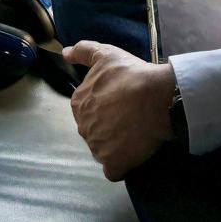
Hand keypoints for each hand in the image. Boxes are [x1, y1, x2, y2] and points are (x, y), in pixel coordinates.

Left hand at [63, 40, 176, 181]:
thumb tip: (64, 53)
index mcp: (78, 103)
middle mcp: (83, 127)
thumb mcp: (105, 54)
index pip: (87, 109)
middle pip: (94, 130)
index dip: (106, 106)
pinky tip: (132, 153)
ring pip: (103, 149)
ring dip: (115, 144)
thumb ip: (83, 51)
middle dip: (108, 125)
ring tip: (135, 132)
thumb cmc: (130, 74)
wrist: (156, 97)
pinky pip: (113, 170)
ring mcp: (96, 148)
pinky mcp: (113, 164)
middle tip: (130, 116)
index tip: (121, 101)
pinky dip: (121, 164)